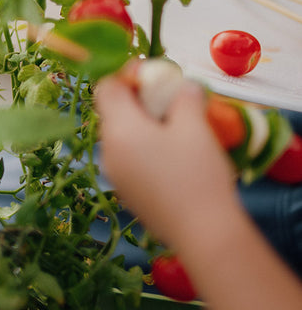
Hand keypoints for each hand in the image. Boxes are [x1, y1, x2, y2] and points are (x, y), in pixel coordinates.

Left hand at [93, 74, 241, 249]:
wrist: (203, 233)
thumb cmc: (197, 174)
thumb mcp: (195, 127)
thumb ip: (185, 98)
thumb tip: (184, 86)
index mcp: (118, 129)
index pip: (106, 87)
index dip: (126, 75)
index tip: (153, 77)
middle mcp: (107, 150)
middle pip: (112, 112)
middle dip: (138, 101)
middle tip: (170, 101)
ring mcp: (114, 174)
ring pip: (122, 137)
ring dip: (143, 126)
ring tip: (177, 128)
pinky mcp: (127, 193)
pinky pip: (129, 159)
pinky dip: (145, 149)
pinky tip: (174, 157)